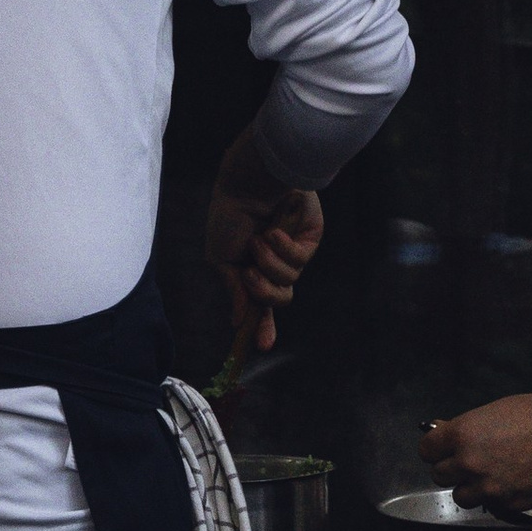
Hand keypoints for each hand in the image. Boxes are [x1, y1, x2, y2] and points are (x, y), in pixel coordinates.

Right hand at [205, 156, 323, 350]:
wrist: (247, 184)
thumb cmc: (229, 216)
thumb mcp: (221, 258)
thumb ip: (235, 291)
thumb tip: (238, 321)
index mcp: (252, 269)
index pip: (261, 304)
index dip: (262, 326)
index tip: (262, 346)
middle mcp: (275, 263)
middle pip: (280, 300)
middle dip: (264, 292)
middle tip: (251, 275)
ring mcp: (294, 252)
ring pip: (288, 282)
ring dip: (269, 263)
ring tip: (259, 240)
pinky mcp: (310, 239)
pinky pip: (300, 261)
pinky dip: (283, 247)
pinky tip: (275, 230)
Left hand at [420, 390, 531, 505]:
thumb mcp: (497, 410)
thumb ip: (467, 427)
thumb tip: (445, 431)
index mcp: (462, 435)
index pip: (426, 450)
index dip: (436, 449)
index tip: (444, 450)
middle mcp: (468, 464)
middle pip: (439, 475)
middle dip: (452, 468)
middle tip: (471, 462)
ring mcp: (487, 488)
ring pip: (460, 497)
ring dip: (470, 488)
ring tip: (490, 478)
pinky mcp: (506, 505)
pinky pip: (489, 506)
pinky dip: (495, 498)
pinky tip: (511, 485)